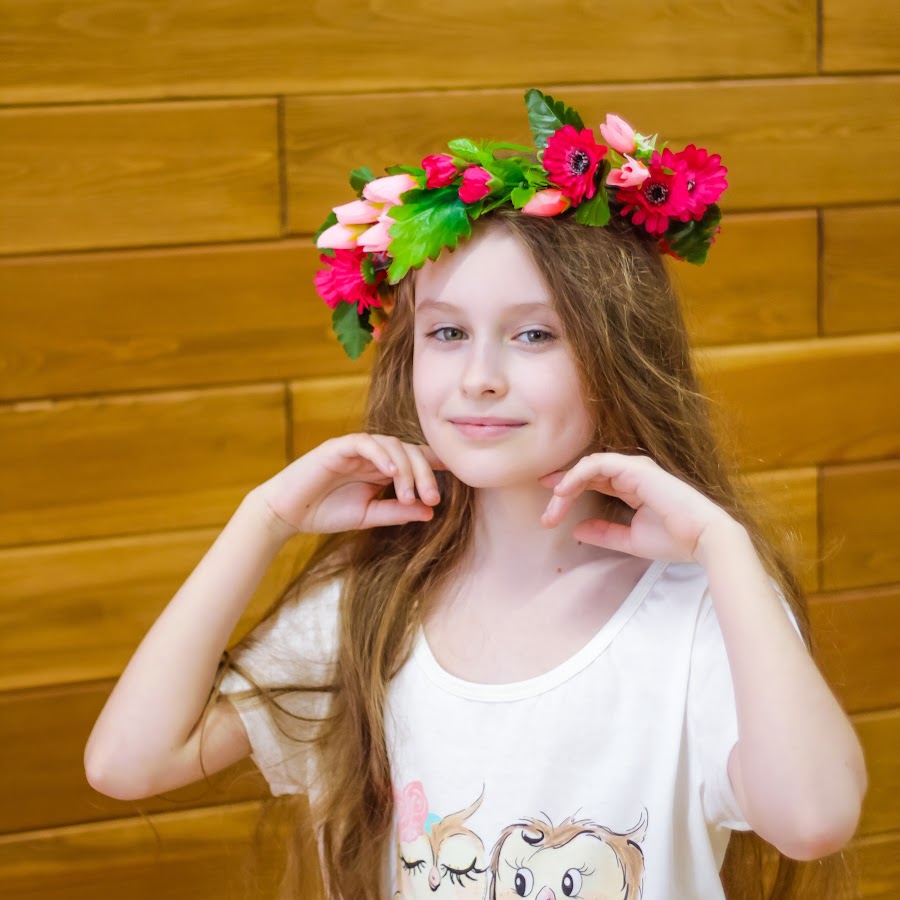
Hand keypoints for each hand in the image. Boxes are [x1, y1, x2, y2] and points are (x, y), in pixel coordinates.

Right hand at [254, 433, 445, 537]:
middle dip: (426, 474)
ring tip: (411, 494)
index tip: (457, 483)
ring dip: (406, 469)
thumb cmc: (325, 513)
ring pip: (393, 445)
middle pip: (410, 451)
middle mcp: (373, 454)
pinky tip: (391, 473)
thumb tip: (430, 513)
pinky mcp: (338, 447)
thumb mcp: (369, 516)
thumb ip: (397, 512)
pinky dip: (382, 455)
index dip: (437, 466)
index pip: (415, 460)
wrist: (287, 515)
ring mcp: (356, 448)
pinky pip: (365, 443)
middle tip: (432, 499)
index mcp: (381, 468)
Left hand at [538, 452, 737, 562]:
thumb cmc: (674, 540)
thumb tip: (578, 529)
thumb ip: (605, 533)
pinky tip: (564, 491)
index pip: (593, 481)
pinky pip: (597, 464)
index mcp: (631, 486)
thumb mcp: (629, 539)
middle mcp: (631, 473)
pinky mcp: (635, 468)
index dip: (568, 489)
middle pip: (586, 474)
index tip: (549, 507)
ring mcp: (633, 468)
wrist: (703, 539)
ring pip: (588, 467)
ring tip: (554, 507)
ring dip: (566, 486)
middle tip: (547, 516)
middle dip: (561, 492)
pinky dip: (577, 475)